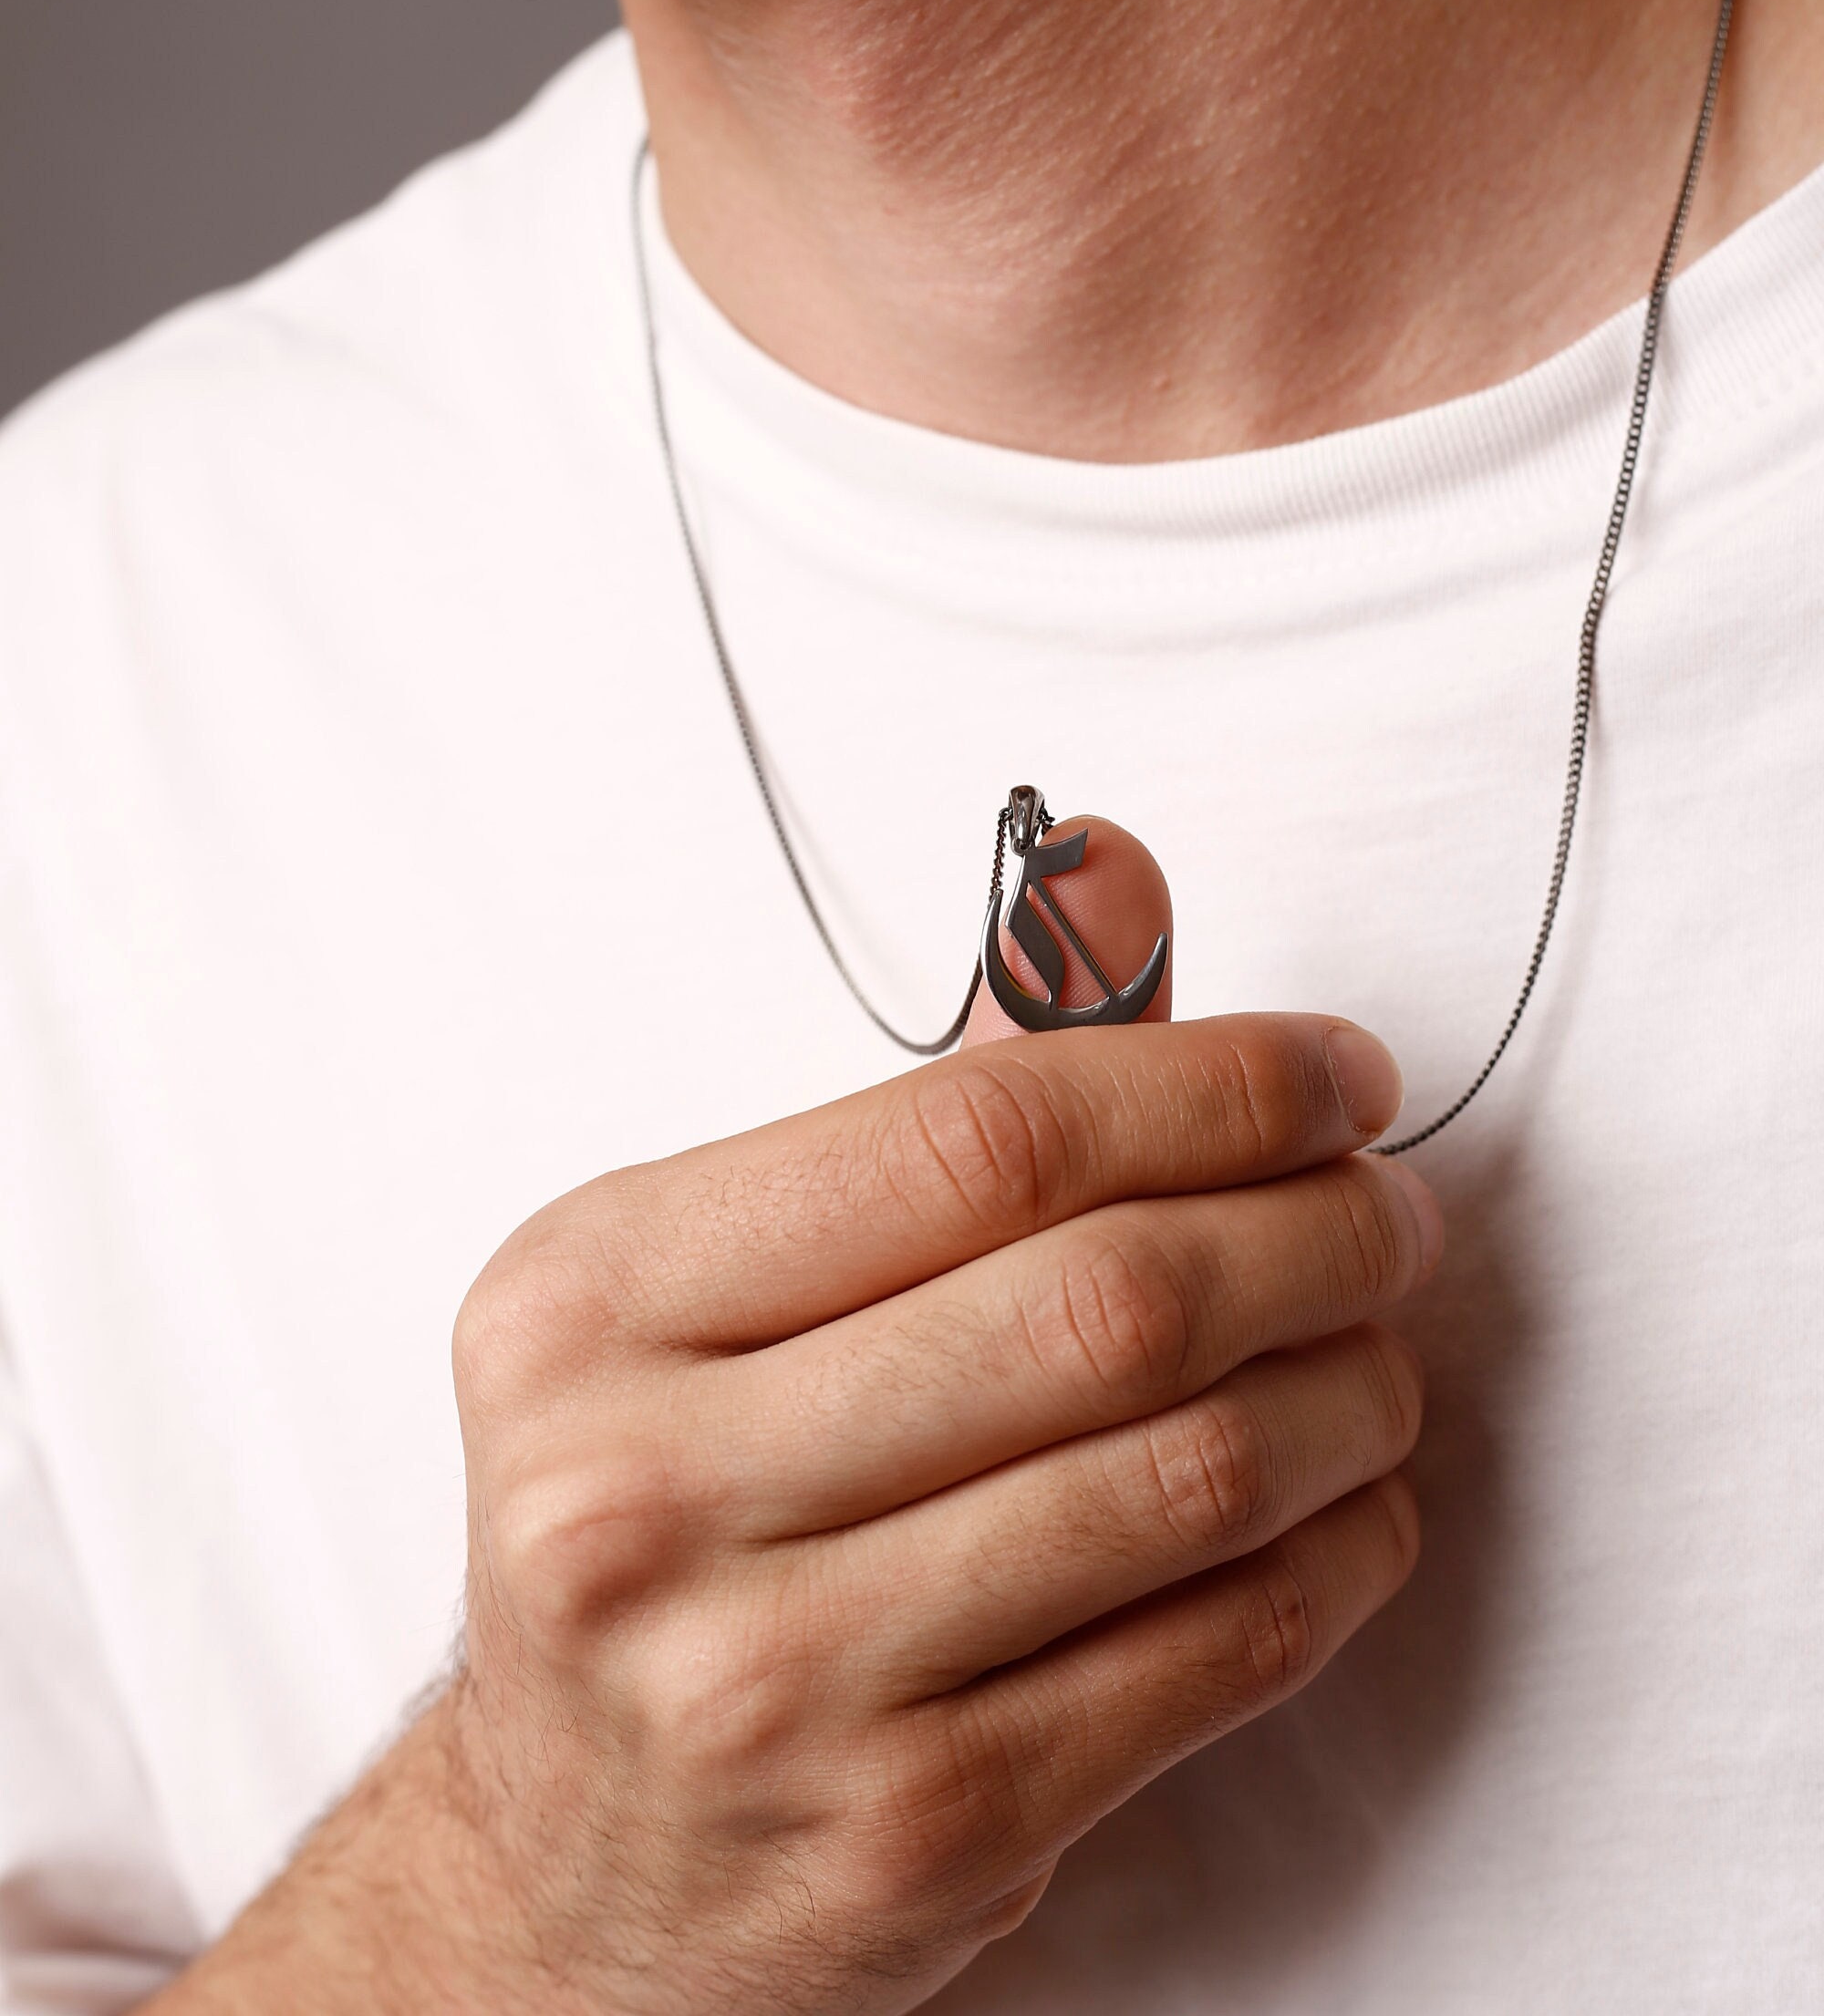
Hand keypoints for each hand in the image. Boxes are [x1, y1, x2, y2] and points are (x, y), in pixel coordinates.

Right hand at [155, 820, 1437, 2014]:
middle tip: (1389, 1208)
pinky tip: (1355, 1501)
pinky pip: (1203, 1658)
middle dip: (1314, 1231)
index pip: (979, 1135)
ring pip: (1178, 1478)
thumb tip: (1115, 880)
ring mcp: (775, 1681)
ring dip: (1345, 1391)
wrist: (573, 1866)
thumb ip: (932, 1098)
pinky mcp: (910, 1834)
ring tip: (1380, 1345)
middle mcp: (649, 1488)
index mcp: (593, 1297)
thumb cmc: (665, 1524)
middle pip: (1100, 1301)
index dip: (1209, 1086)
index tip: (1332, 1077)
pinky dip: (1331, 1557)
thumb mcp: (713, 1283)